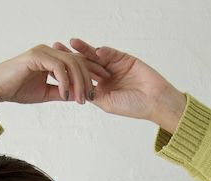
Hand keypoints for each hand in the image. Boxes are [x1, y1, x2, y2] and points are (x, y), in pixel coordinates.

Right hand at [0, 44, 111, 105]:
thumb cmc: (17, 90)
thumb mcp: (45, 94)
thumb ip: (61, 92)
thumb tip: (77, 96)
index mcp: (52, 58)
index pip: (77, 62)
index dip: (90, 73)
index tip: (99, 88)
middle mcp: (49, 51)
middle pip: (78, 61)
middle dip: (88, 79)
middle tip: (90, 97)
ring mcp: (43, 52)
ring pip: (71, 63)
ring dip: (78, 83)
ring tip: (80, 100)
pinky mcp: (37, 56)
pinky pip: (58, 68)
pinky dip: (65, 82)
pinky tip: (66, 95)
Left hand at [51, 39, 184, 123]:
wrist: (155, 101)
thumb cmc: (134, 107)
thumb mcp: (108, 104)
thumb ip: (93, 95)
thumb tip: (74, 89)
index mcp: (100, 89)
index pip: (81, 78)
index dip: (69, 72)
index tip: (54, 66)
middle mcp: (105, 77)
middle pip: (85, 63)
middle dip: (71, 56)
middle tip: (57, 47)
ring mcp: (115, 67)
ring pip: (96, 56)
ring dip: (84, 49)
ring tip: (72, 43)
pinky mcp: (125, 59)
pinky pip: (112, 53)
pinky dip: (104, 51)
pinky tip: (95, 50)